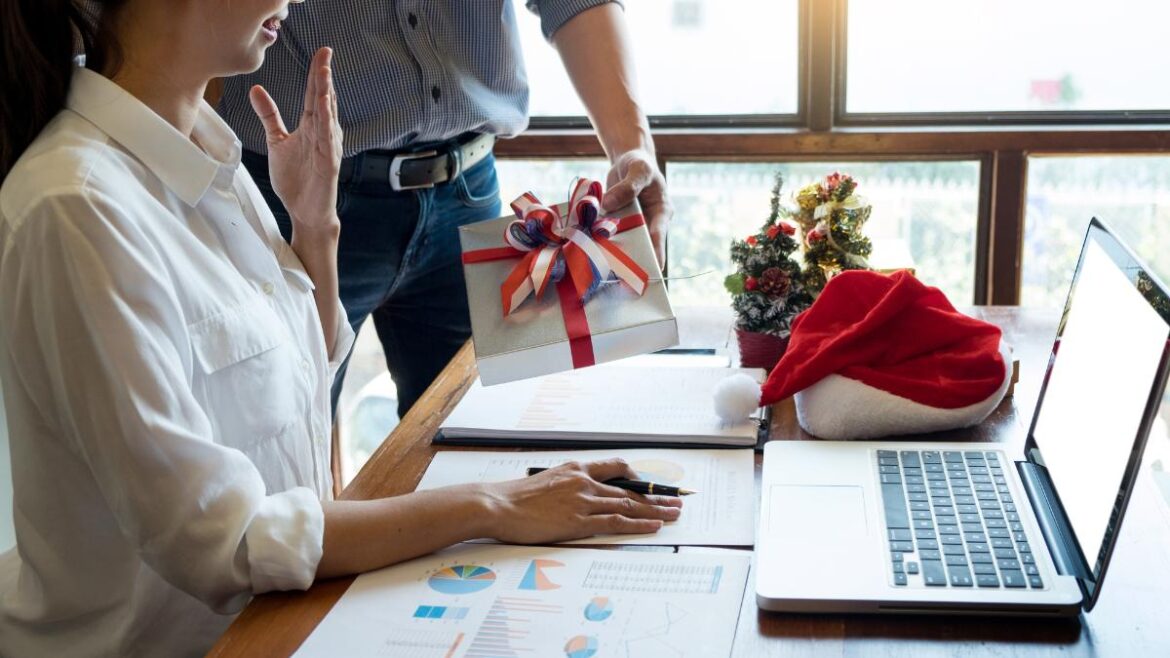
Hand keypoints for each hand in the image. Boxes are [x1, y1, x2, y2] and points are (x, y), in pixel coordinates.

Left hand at [248, 47, 342, 233]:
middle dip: (324, 77)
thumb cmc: (297, 180)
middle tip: (325, 54)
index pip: (313, 95)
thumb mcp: (277, 141)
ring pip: (327, 116)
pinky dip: (326, 124)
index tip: (321, 53)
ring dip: (326, 95)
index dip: (316, 74)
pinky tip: (325, 108)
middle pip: (322, 100)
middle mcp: (323, 133)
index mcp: (311, 126)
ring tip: (325, 74)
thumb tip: (256, 89)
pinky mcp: (329, 164)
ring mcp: (328, 148)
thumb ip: (269, 115)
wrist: (305, 211)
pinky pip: (328, 140)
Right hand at [483, 459, 681, 543]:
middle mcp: (584, 482)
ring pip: (628, 505)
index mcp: (575, 470)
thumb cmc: (515, 498)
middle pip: (629, 489)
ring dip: (654, 510)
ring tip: (673, 514)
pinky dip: (638, 524)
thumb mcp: (546, 483)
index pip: (616, 468)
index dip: (637, 478)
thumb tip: (576, 497)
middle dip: (656, 496)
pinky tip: (653, 526)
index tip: (651, 485)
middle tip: (676, 501)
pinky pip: (616, 522)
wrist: (498, 504)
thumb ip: (566, 487)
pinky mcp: (578, 522)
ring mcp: (583, 502)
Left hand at [602, 149, 672, 267]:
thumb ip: (627, 187)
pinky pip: (610, 234)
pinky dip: (600, 240)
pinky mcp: (617, 224)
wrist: (628, 162)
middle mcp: (649, 223)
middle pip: (641, 245)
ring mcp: (632, 225)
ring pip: (624, 242)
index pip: (659, 234)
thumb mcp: (638, 170)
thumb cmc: (639, 164)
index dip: (656, 251)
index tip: (653, 268)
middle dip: (632, 258)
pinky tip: (587, 248)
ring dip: (613, 251)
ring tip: (602, 267)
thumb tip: (607, 205)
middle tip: (623, 276)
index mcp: (661, 211)